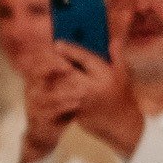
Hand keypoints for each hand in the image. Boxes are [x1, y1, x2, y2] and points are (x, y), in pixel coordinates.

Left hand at [27, 42, 143, 160]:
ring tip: (38, 65)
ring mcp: (82, 102)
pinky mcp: (74, 112)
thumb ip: (117, 56)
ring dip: (49, 76)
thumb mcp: (123, 75)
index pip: (85, 59)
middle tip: (44, 53)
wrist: (120, 123)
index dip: (70, 50)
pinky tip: (42, 82)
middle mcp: (93, 88)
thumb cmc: (121, 95)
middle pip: (68, 71)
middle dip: (55, 62)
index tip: (57, 43)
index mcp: (105, 76)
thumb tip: (114, 39)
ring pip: (61, 85)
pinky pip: (59, 99)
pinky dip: (50, 90)